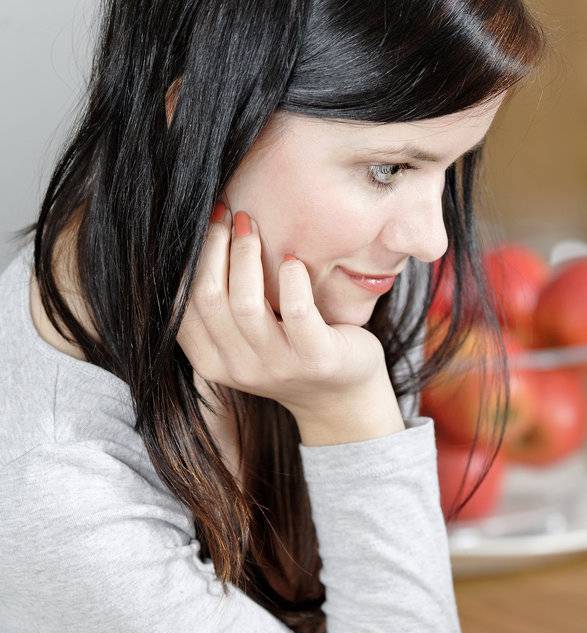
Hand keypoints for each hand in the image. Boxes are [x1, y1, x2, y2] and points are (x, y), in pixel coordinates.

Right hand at [176, 203, 391, 420]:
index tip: (208, 222)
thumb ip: (218, 306)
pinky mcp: (318, 360)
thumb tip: (193, 234)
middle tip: (234, 216)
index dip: (190, 257)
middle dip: (216, 245)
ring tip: (255, 227)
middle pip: (208, 298)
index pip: (180, 305)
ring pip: (246, 304)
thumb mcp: (243, 338)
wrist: (344, 398)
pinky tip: (293, 262)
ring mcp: (279, 368)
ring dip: (248, 254)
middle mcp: (240, 370)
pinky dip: (292, 277)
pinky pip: (296, 310)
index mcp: (212, 362)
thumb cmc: (288, 351)